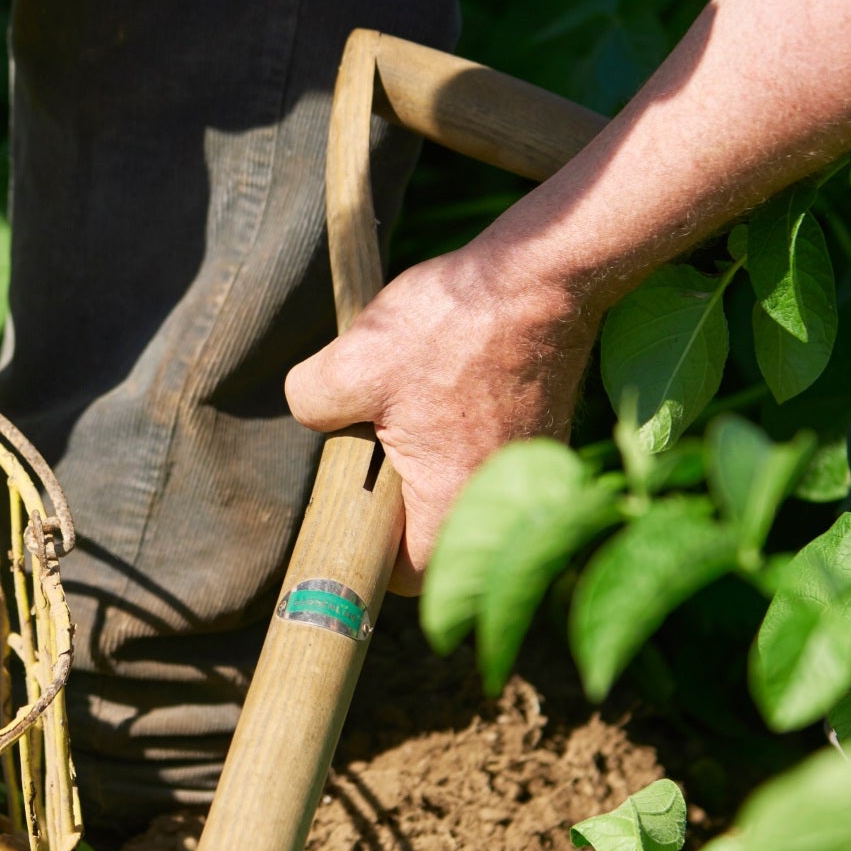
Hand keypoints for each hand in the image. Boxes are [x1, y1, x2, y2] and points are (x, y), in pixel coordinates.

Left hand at [284, 239, 599, 590]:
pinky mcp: (537, 436)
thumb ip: (312, 403)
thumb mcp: (353, 364)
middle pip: (426, 529)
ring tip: (410, 399)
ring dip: (423, 454)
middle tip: (371, 436)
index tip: (346, 503)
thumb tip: (310, 411)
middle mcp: (497, 503)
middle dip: (391, 490)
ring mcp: (524, 471)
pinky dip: (456, 430)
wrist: (540, 276)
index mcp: (451, 507)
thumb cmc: (453, 326)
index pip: (400, 574)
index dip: (365, 544)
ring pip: (453, 487)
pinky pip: (482, 455)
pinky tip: (444, 381)